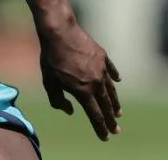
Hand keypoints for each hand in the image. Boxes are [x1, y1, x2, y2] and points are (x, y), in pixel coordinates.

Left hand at [38, 21, 121, 140]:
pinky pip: (111, 70)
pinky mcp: (102, 56)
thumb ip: (58, 100)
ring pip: (111, 90)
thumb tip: (71, 111)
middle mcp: (96, 82)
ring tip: (118, 112)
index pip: (95, 115)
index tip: (106, 137)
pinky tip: (118, 81)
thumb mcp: (49, 82)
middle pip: (106, 105)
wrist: (60, 31)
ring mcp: (101, 68)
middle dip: (111, 120)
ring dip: (115, 102)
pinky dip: (115, 77)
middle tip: (116, 129)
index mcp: (83, 91)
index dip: (101, 128)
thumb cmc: (51, 57)